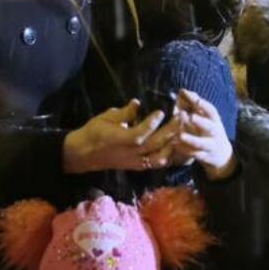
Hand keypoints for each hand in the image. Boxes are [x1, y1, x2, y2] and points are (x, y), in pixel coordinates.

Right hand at [62, 101, 181, 175]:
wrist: (85, 153)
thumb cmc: (94, 132)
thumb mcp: (105, 117)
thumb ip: (123, 112)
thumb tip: (137, 102)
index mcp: (119, 140)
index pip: (139, 133)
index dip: (151, 123)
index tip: (161, 111)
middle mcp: (129, 153)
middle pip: (154, 145)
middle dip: (170, 131)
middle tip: (181, 117)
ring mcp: (134, 162)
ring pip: (158, 157)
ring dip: (172, 144)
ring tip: (183, 131)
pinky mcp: (137, 166)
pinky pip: (156, 163)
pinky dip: (168, 155)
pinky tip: (176, 145)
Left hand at [168, 90, 234, 177]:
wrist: (221, 154)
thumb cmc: (208, 129)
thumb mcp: (205, 117)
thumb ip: (193, 104)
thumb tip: (181, 91)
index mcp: (214, 120)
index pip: (211, 111)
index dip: (203, 105)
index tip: (195, 99)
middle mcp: (215, 132)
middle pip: (210, 127)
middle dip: (201, 122)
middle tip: (191, 116)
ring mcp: (211, 146)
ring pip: (202, 143)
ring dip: (191, 139)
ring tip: (180, 135)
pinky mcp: (205, 157)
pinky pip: (195, 155)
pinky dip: (185, 151)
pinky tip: (176, 146)